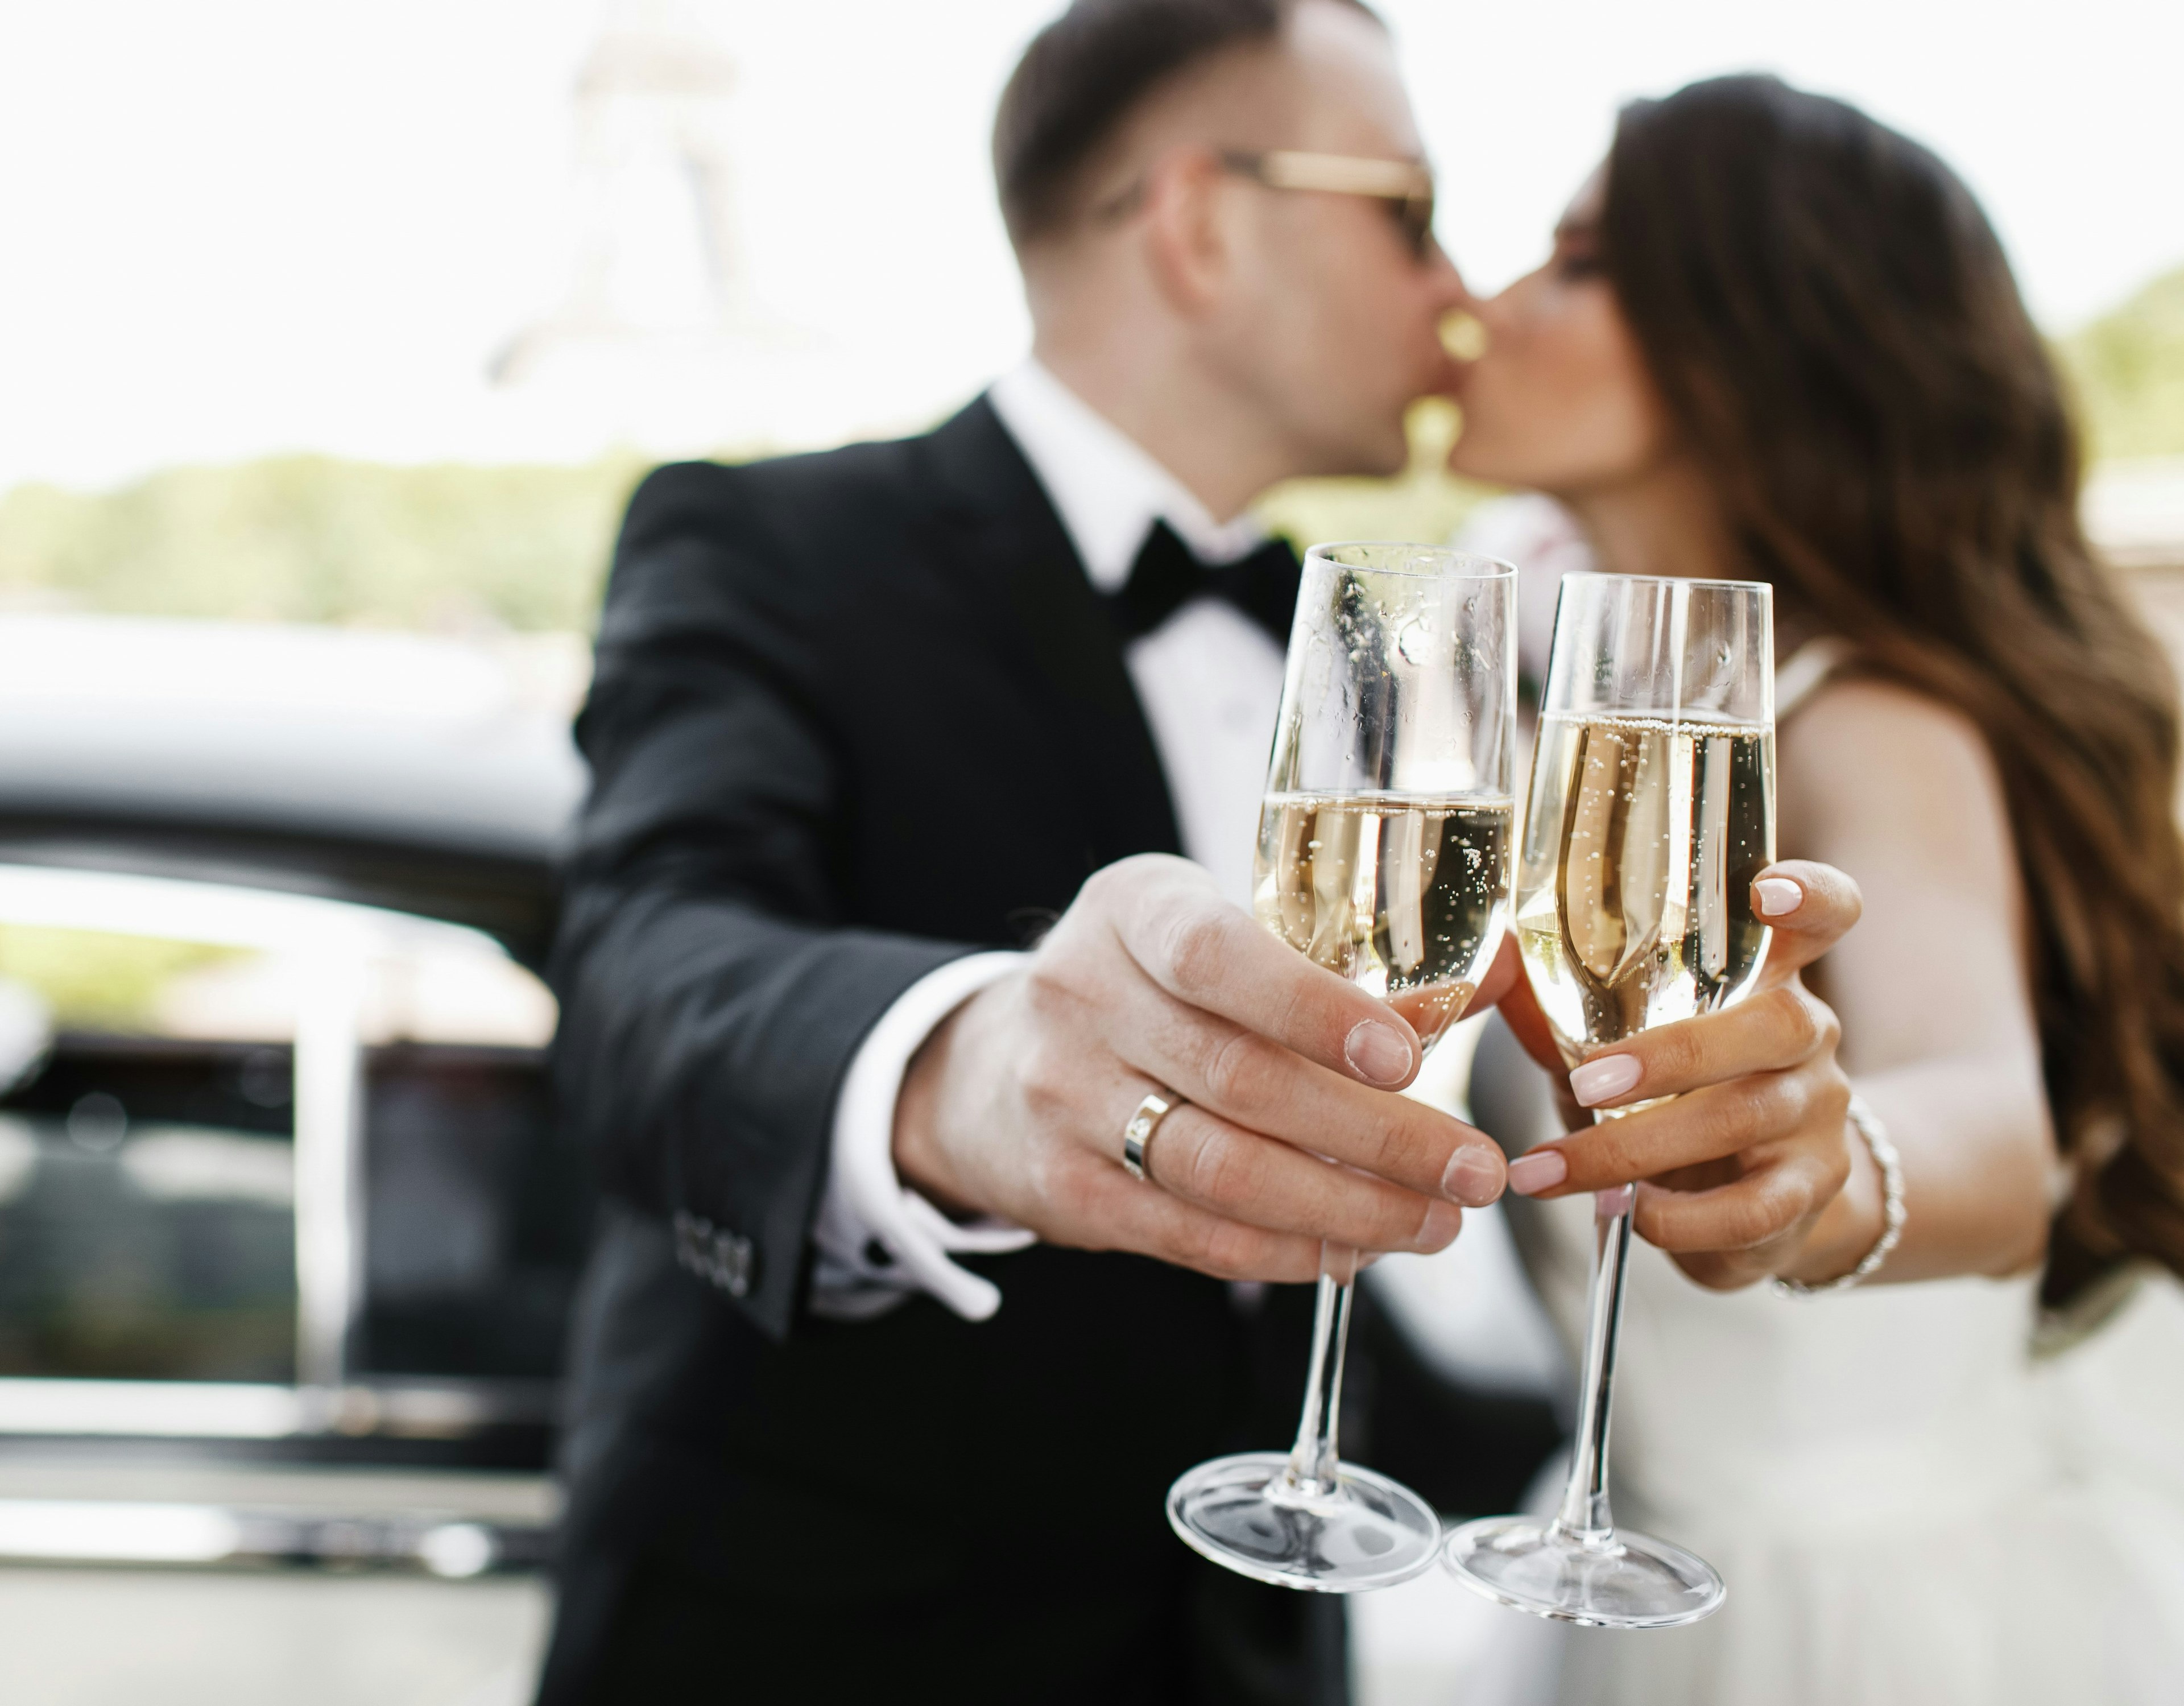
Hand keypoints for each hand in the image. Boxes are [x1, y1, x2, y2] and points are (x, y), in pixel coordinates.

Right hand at [892, 854, 1511, 1282]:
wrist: (993, 1065)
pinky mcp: (1065, 1190)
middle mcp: (1082, 997)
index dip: (1314, 1008)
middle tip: (1474, 1170)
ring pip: (1222, 1171)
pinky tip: (1353, 1250)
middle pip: (1241, 1080)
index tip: (1408, 1057)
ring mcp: (1064, 1099)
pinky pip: (1192, 1234)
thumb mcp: (1215, 933)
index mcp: (1129, 911)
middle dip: (1378, 1135)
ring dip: (1346, 1208)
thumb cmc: (1148, 988)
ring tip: (1435, 1223)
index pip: (1215, 954)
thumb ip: (1334, 959)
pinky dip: (1285, 1250)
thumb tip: (1480, 993)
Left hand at [1496, 860, 1871, 1289]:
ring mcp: (1818, 1114)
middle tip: (1585, 1083)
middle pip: (1777, 1024)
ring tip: (1548, 1170)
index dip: (1811, 895)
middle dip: (1672, 1054)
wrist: (1760, 1196)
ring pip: (1745, 1121)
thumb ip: (1567, 1003)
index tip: (1772, 892)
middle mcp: (1809, 1035)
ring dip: (1632, 1150)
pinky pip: (1752, 1209)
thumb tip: (1495, 962)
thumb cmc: (1677, 1094)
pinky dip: (1677, 1219)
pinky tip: (1625, 1213)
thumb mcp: (1623, 1037)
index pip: (1827, 913)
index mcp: (1770, 974)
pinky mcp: (1809, 1192)